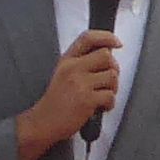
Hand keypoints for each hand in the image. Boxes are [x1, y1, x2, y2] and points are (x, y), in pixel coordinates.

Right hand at [11, 30, 120, 159]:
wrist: (43, 122)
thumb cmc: (55, 101)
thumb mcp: (63, 74)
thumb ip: (81, 63)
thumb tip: (107, 56)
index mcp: (67, 60)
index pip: (88, 38)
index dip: (106, 36)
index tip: (117, 42)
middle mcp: (73, 68)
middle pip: (106, 56)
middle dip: (113, 68)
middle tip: (108, 80)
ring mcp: (80, 83)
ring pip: (112, 76)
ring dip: (113, 88)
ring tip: (103, 96)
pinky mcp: (86, 100)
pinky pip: (110, 96)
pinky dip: (109, 104)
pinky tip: (100, 108)